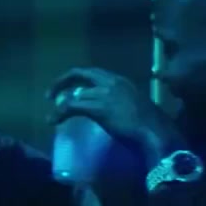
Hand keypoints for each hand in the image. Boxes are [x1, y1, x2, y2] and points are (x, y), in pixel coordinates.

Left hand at [47, 67, 178, 159]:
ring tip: (52, 114)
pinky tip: (53, 120)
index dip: (80, 78)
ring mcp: (104, 93)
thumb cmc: (149, 124)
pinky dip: (60, 113)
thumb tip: (108, 111)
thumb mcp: (134, 107)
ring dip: (60, 103)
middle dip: (63, 81)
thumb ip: (120, 104)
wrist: (154, 132)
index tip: (71, 87)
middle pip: (82, 73)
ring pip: (74, 94)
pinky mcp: (98, 107)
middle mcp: (112, 82)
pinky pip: (72, 106)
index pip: (95, 73)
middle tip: (51, 93)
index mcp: (122, 81)